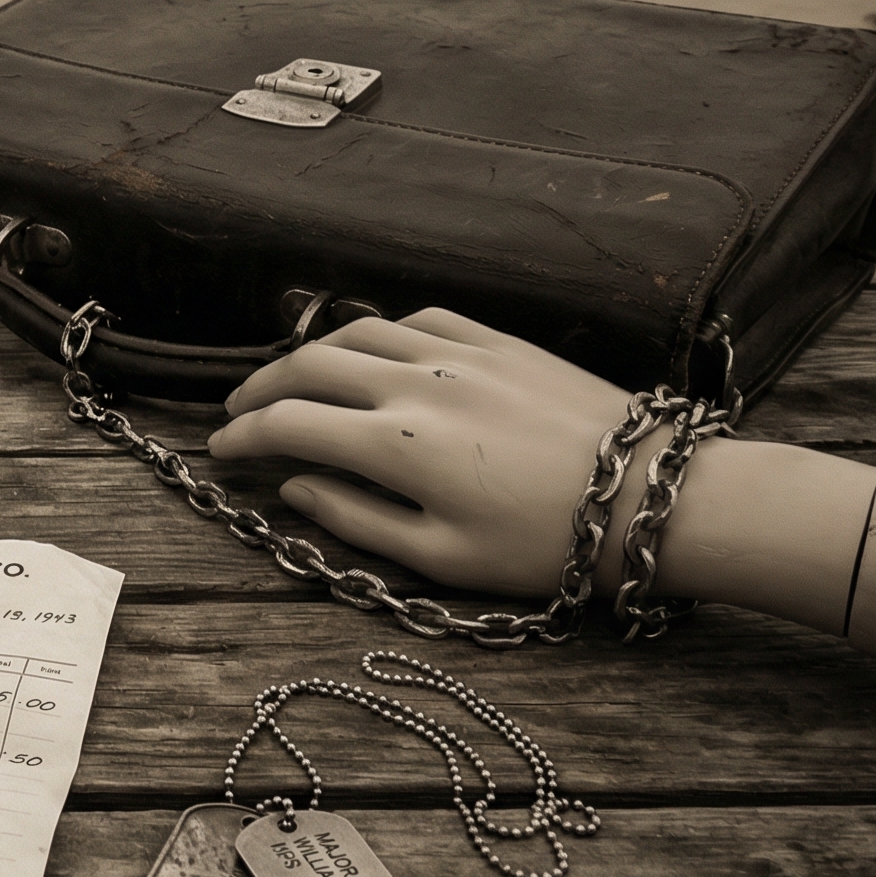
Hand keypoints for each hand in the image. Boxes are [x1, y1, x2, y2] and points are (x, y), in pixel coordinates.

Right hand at [204, 308, 629, 596]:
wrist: (654, 496)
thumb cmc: (550, 545)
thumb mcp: (443, 558)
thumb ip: (356, 519)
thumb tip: (294, 489)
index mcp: (396, 445)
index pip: (288, 425)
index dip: (244, 437)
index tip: (221, 451)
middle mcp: (415, 384)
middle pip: (308, 366)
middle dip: (260, 389)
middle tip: (240, 413)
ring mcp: (457, 353)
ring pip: (356, 331)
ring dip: (310, 353)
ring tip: (293, 378)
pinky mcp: (497, 340)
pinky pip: (415, 318)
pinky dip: (376, 331)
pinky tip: (372, 350)